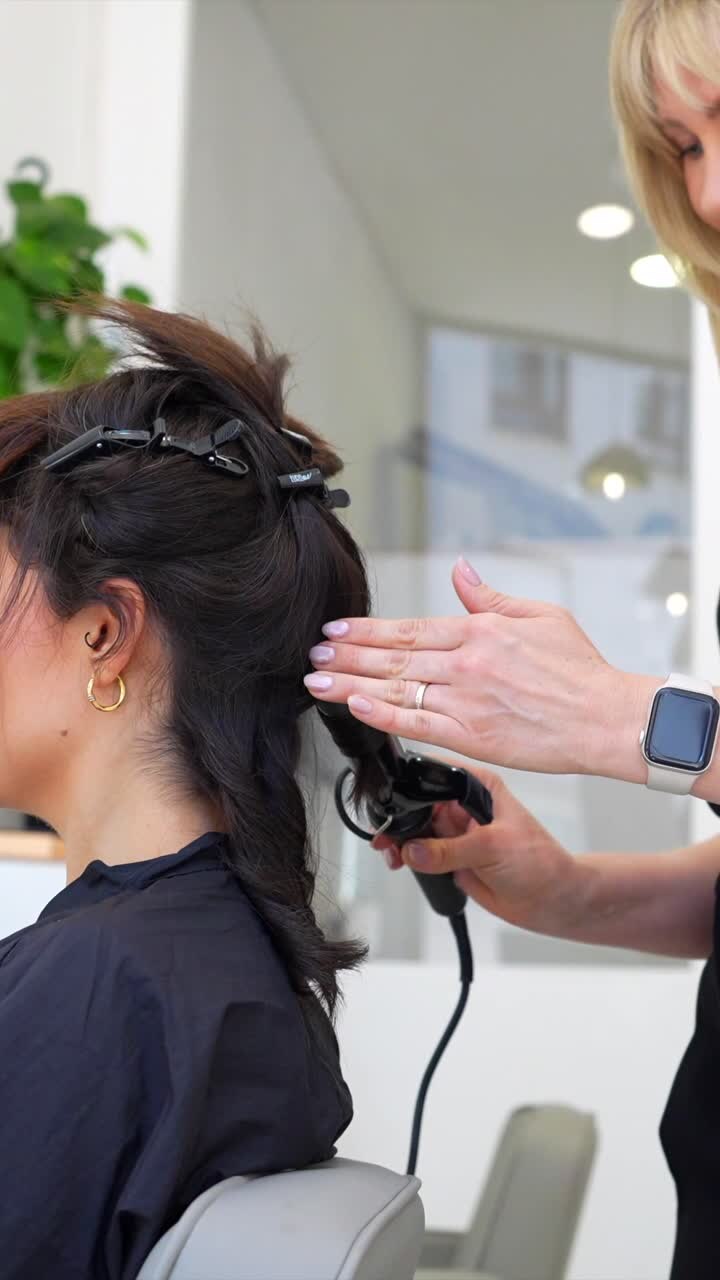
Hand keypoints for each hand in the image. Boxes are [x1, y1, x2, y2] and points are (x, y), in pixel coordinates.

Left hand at [305, 557, 653, 781]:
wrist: (606, 717)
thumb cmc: (580, 669)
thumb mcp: (539, 616)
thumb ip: (490, 597)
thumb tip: (460, 571)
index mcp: (480, 631)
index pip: (409, 629)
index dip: (367, 630)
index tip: (336, 631)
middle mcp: (466, 662)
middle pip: (393, 657)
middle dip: (347, 656)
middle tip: (313, 655)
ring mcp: (466, 699)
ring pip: (396, 688)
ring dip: (350, 684)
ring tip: (316, 682)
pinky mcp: (472, 736)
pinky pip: (417, 723)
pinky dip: (382, 714)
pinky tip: (354, 706)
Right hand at [374, 765, 584, 934]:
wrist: (551, 901)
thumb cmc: (540, 863)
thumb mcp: (493, 848)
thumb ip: (449, 850)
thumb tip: (413, 850)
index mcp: (478, 786)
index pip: (435, 775)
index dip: (411, 784)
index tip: (391, 801)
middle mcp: (464, 804)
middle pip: (418, 802)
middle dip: (400, 819)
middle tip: (387, 836)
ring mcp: (455, 831)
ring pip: (415, 829)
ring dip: (400, 841)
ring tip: (392, 854)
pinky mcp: (449, 856)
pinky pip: (419, 853)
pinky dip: (406, 858)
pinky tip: (401, 863)